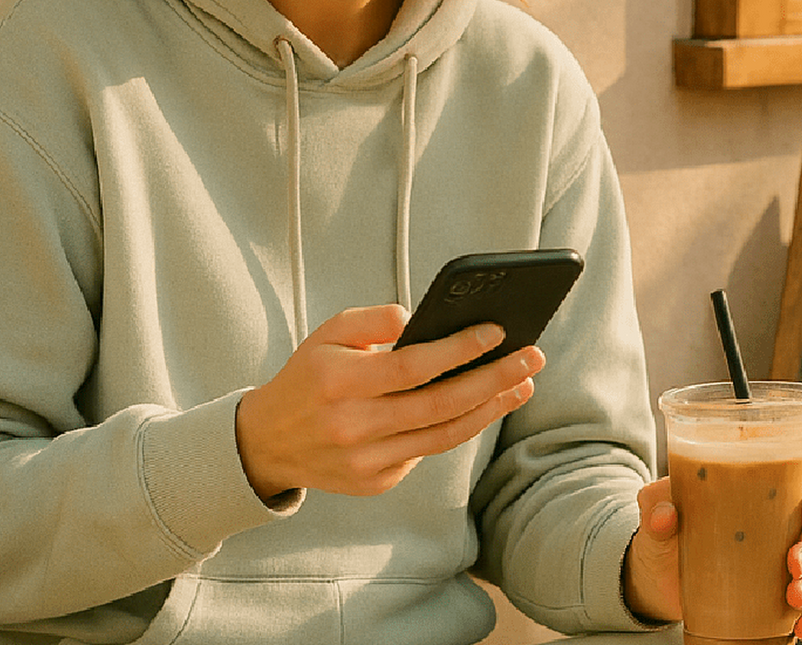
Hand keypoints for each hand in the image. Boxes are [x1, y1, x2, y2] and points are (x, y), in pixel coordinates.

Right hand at [234, 303, 543, 500]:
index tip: (497, 331)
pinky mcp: (376, 482)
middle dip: (493, 379)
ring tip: (523, 383)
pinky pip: (427, 451)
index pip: (413, 366)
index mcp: (339, 382)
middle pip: (439, 404)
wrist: (268, 442)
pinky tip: (485, 404)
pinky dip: (459, 426)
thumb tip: (421, 318)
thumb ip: (374, 320)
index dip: (459, 349)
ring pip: (444, 435)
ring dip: (490, 407)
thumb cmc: (309, 375)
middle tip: (532, 357)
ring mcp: (366, 461)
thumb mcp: (329, 333)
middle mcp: (353, 426)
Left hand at [623, 458, 801, 633]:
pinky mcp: (785, 593)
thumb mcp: (656, 507)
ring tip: (793, 595)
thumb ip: (656, 504)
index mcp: (765, 484)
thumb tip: (664, 515)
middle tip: (792, 561)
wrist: (657, 573)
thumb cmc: (666, 526)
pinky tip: (800, 624)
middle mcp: (786, 519)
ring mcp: (790, 557)